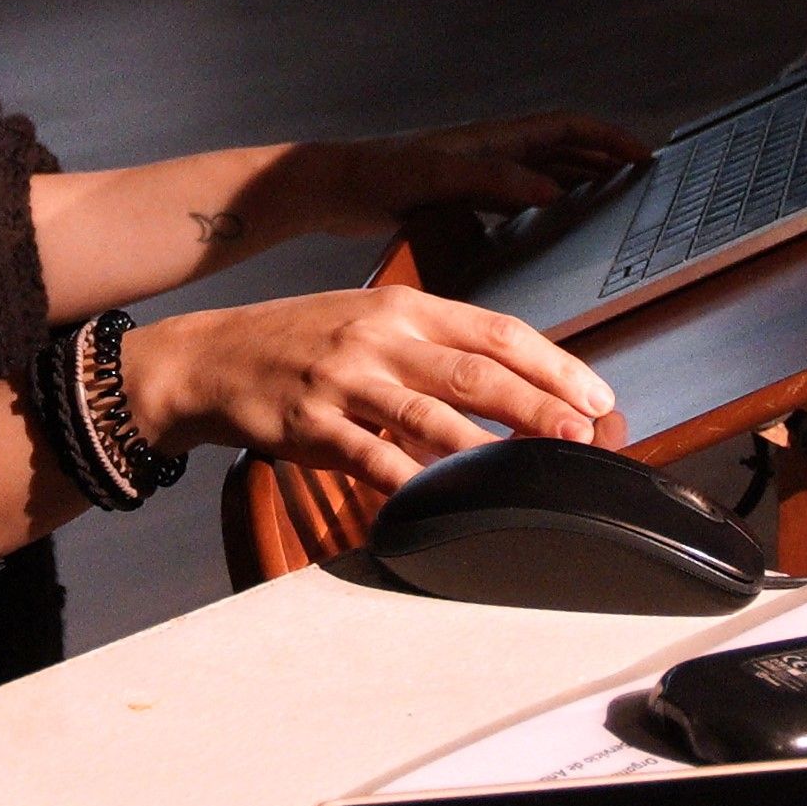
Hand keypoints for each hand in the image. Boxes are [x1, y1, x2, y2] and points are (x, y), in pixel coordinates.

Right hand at [119, 288, 619, 496]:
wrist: (211, 356)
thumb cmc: (299, 341)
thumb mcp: (368, 318)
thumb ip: (433, 344)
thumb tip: (513, 383)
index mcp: (403, 306)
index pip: (495, 329)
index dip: (553, 363)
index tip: (595, 394)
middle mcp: (378, 336)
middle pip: (474, 372)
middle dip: (538, 406)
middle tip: (584, 435)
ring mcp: (344, 380)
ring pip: (430, 416)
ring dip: (490, 447)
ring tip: (534, 472)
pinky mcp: (312, 424)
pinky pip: (372, 457)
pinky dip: (411, 480)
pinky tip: (445, 499)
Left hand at [320, 110, 649, 239]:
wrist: (332, 189)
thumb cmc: (378, 176)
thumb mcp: (439, 177)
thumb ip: (493, 181)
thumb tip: (552, 192)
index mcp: (492, 139)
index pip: (565, 128)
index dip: (607, 138)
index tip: (643, 154)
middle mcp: (489, 151)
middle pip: (561, 148)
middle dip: (603, 159)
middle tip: (641, 179)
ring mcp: (475, 173)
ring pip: (542, 170)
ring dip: (579, 178)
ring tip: (611, 196)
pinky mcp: (460, 196)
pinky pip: (517, 195)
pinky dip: (545, 201)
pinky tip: (552, 221)